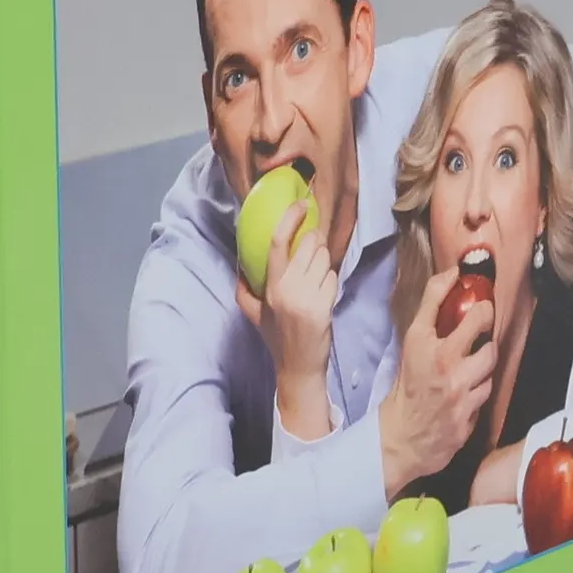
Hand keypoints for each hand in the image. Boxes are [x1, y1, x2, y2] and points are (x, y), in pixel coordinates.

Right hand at [236, 198, 336, 439]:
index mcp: (270, 287)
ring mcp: (309, 297)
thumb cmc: (276, 337)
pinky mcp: (326, 306)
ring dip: (323, 262)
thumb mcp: (253, 313)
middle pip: (309, 245)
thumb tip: (240, 262)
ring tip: (315, 277)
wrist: (299, 367)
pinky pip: (333, 277)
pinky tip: (323, 293)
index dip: (290, 219)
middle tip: (312, 251)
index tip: (300, 204)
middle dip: (314, 242)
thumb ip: (244, 287)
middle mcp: (288, 289)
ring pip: (324, 259)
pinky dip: (330, 280)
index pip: (279, 244)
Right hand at [377, 268, 495, 499]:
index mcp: (433, 349)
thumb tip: (453, 272)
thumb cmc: (408, 384)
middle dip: (485, 341)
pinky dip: (478, 392)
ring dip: (482, 369)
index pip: (475, 317)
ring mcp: (462, 399)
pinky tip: (465, 393)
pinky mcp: (470, 420)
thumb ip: (432, 302)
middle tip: (477, 340)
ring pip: (490, 372)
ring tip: (468, 369)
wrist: (401, 436)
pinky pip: (485, 397)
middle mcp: (450, 372)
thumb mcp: (413, 338)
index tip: (480, 307)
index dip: (483, 309)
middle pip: (490, 346)